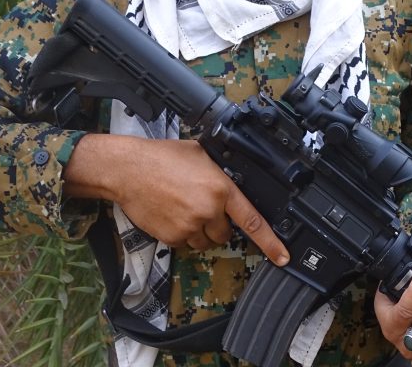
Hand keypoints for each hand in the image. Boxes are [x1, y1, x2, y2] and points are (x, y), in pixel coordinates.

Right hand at [64, 135, 289, 264]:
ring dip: (200, 231)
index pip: (252, 220)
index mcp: (221, 189)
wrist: (129, 169)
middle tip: (200, 205)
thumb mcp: (201, 154)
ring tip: (182, 207)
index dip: (270, 242)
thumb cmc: (162, 157)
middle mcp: (208, 210)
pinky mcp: (172, 237)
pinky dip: (181, 234)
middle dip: (217, 224)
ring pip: (205, 242)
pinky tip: (170, 213)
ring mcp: (189, 226)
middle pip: (225, 233)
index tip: (283, 257)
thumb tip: (233, 183)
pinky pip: (185, 244)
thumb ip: (221, 172)